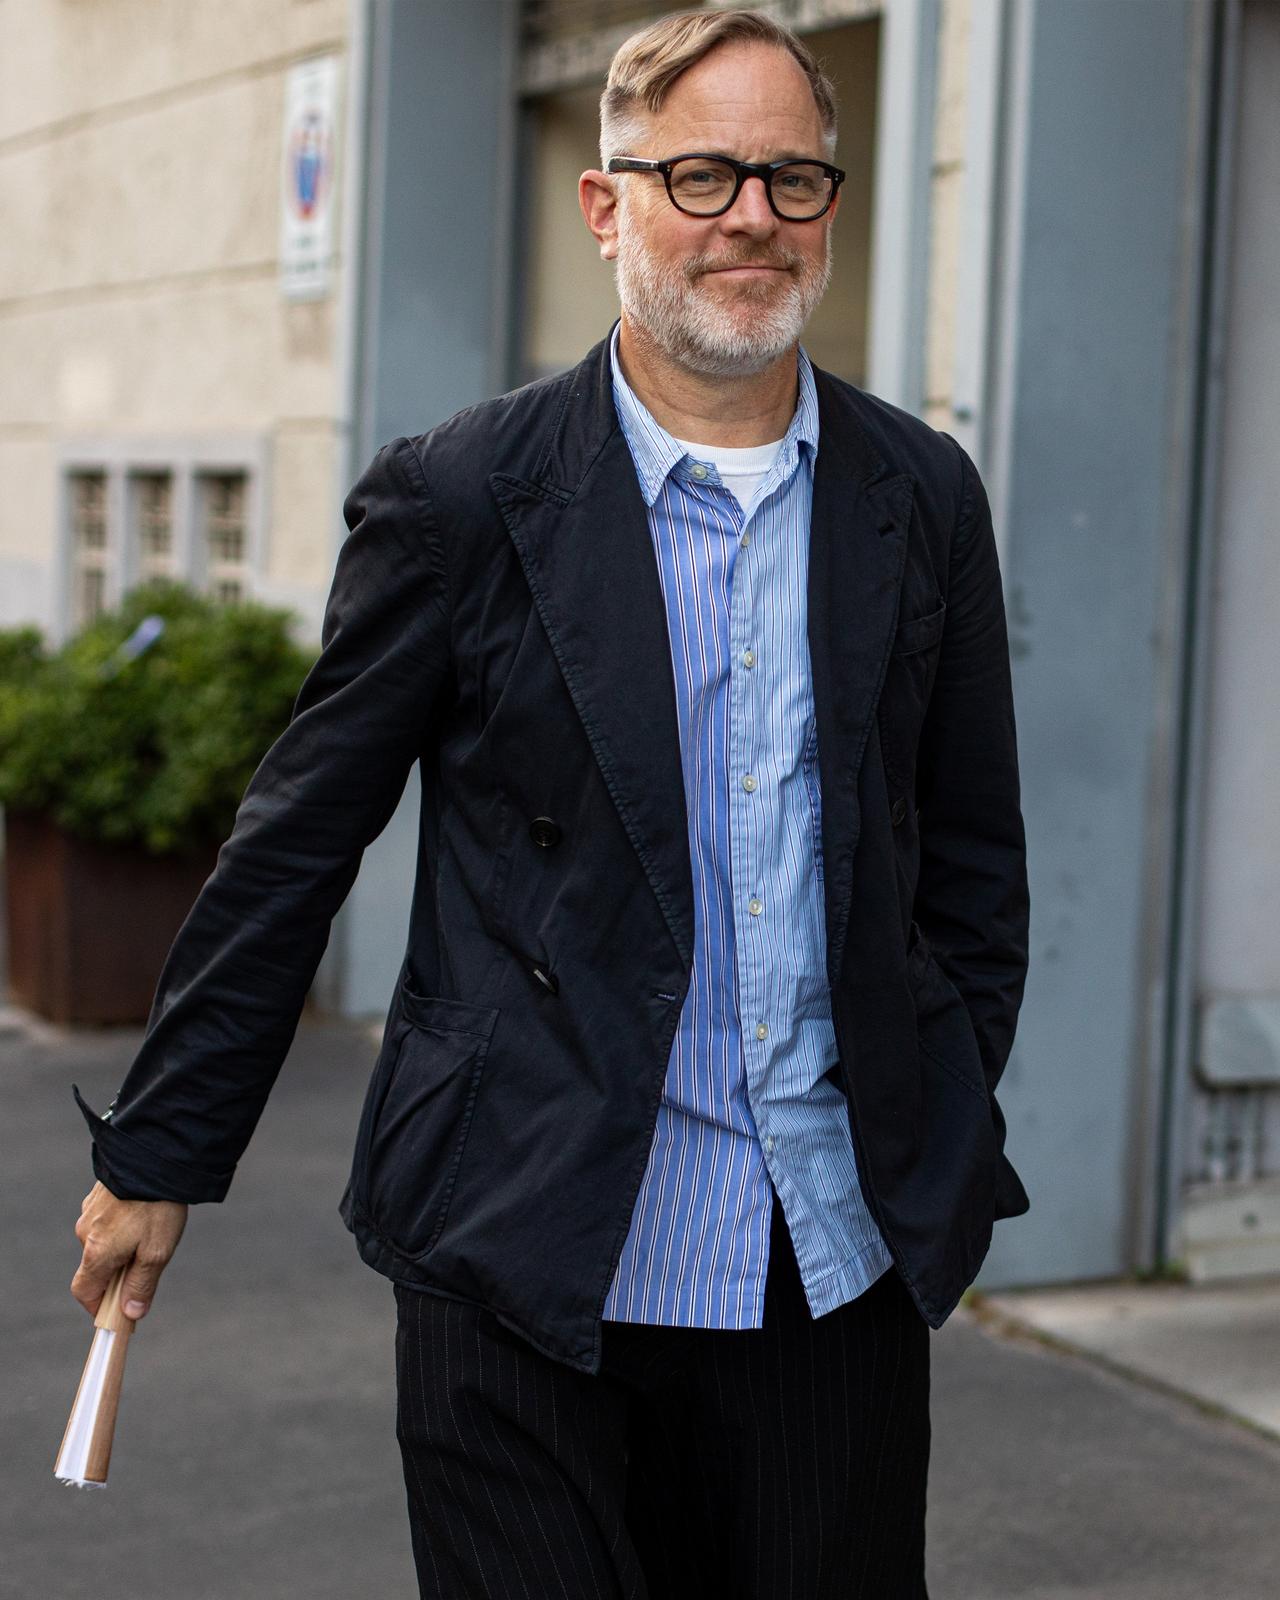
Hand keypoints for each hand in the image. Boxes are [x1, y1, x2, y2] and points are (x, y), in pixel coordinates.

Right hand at [71, 1182, 187, 1322]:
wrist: (155, 1155)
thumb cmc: (157, 1206)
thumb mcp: (156, 1252)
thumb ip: (141, 1285)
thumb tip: (130, 1314)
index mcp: (96, 1252)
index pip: (84, 1292)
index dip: (99, 1306)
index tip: (119, 1311)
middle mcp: (86, 1233)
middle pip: (96, 1267)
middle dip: (118, 1273)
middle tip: (148, 1266)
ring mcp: (90, 1212)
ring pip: (103, 1242)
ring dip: (122, 1246)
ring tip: (152, 1232)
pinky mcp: (99, 1195)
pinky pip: (107, 1221)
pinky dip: (122, 1226)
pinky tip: (145, 1214)